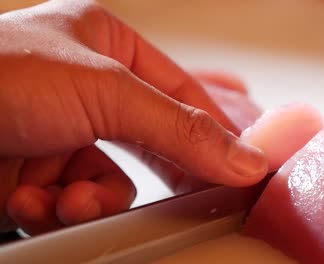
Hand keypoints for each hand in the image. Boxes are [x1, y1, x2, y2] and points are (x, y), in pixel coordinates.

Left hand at [0, 0, 267, 234]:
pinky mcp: (33, 171)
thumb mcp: (104, 91)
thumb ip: (180, 128)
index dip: (214, 128)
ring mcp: (59, 130)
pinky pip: (74, 200)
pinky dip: (58, 209)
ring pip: (113, 179)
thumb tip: (244, 158)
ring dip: (93, 198)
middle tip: (193, 196)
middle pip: (151, 137)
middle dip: (158, 170)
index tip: (244, 163)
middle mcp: (84, 85)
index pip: (180, 90)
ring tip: (68, 199)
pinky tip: (34, 202)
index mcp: (105, 43)